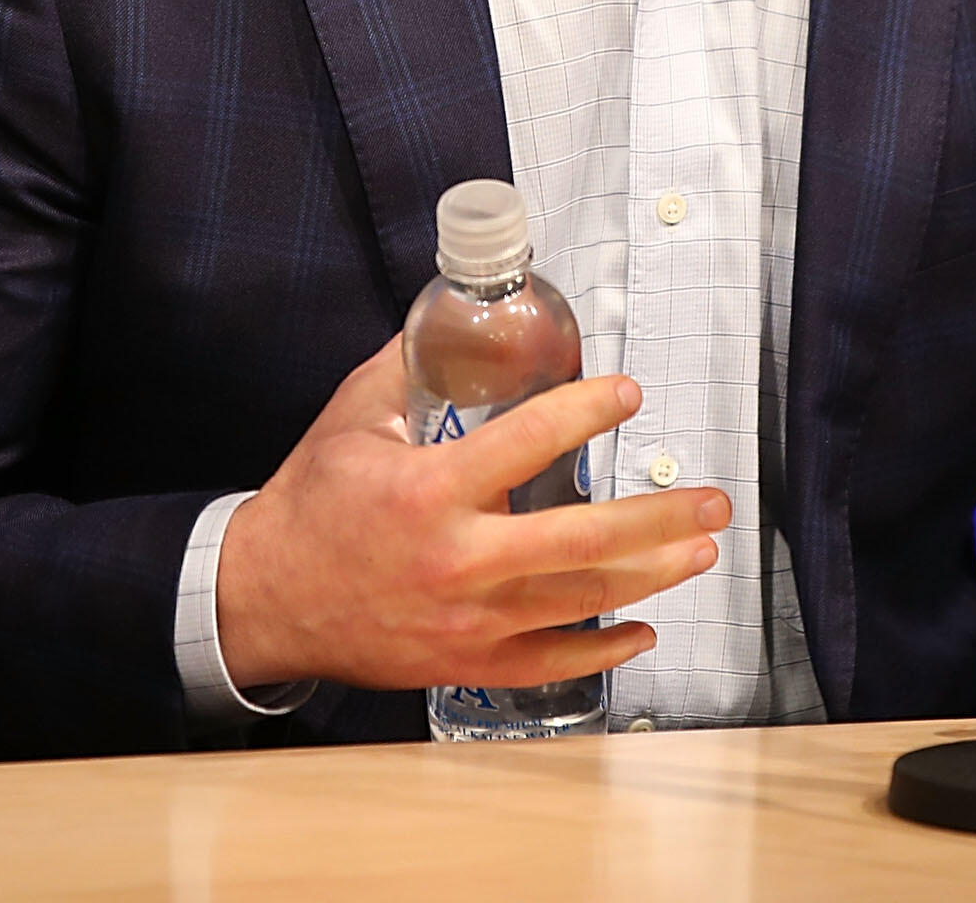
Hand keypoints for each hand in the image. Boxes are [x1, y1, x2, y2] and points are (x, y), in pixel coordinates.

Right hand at [214, 337, 730, 691]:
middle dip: (659, 519)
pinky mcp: (463, 662)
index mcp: (428, 491)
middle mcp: (455, 560)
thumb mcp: (352, 419)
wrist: (264, 598)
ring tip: (699, 550)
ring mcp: (465, 620)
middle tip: (711, 500)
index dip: (586, 411)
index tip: (628, 392)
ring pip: (579, 602)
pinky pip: (549, 661)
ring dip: (651, 575)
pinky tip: (643, 629)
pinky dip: (603, 650)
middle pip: (582, 541)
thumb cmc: (311, 503)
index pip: (528, 441)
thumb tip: (451, 313)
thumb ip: (407, 367)